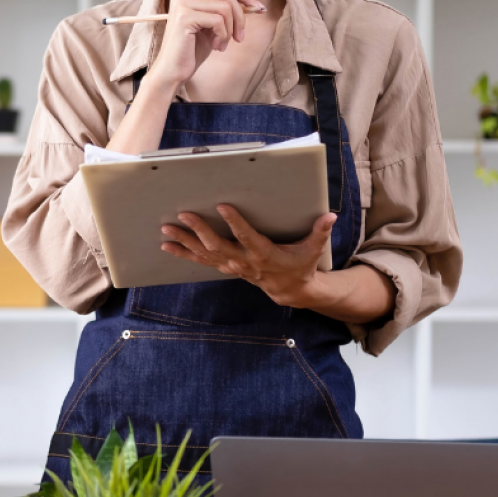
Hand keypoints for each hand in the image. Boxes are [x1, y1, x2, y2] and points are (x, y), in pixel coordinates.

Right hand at [145, 0, 265, 88]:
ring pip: (224, 7)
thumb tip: (254, 3)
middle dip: (240, 16)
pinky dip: (223, 35)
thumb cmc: (193, 50)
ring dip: (230, 29)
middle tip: (240, 37)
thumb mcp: (213, 26)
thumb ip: (226, 11)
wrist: (173, 71)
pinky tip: (217, 46)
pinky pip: (217, 20)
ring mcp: (182, 4)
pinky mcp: (184, 18)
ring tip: (224, 44)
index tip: (259, 9)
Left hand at [160, 205, 340, 309]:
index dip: (235, 222)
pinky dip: (183, 253)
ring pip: (204, 253)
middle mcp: (244, 261)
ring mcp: (232, 266)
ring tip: (166, 229)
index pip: (247, 236)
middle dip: (199, 230)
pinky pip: (201, 260)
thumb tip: (331, 216)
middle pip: (217, 245)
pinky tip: (167, 246)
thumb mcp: (312, 250)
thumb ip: (320, 232)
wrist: (289, 290)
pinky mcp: (225, 267)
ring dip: (184, 241)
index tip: (222, 206)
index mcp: (263, 253)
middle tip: (184, 214)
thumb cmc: (300, 265)